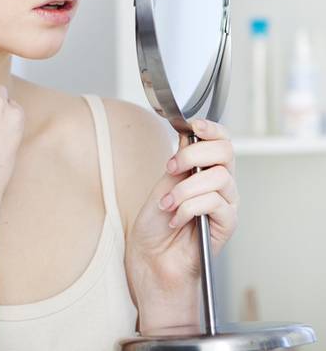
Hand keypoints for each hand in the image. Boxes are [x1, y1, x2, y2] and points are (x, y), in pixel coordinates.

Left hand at [125, 119, 238, 295]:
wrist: (151, 254)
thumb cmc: (156, 220)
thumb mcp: (165, 181)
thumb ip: (181, 159)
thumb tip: (189, 134)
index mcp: (207, 169)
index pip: (222, 141)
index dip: (212, 128)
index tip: (193, 125)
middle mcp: (221, 184)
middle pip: (226, 152)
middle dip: (193, 155)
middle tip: (171, 168)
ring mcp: (226, 203)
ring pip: (218, 177)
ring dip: (185, 188)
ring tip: (167, 203)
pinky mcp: (227, 223)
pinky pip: (213, 203)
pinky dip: (188, 208)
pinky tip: (176, 217)